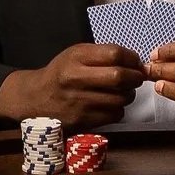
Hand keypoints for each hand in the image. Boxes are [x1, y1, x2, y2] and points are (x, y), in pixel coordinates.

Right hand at [0, 45, 144, 128]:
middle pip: (119, 77)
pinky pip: (114, 115)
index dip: (132, 58)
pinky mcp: (82, 120)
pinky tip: (112, 104)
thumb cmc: (61, 73)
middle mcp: (76, 79)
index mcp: (76, 58)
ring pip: (120, 99)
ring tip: (125, 91)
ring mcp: (79, 102)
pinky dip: (119, 109)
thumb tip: (134, 61)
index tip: (135, 62)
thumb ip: (101, 54)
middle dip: (135, 77)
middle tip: (137, 78)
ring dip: (129, 95)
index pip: (114, 54)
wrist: (36, 99)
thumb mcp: (75, 54)